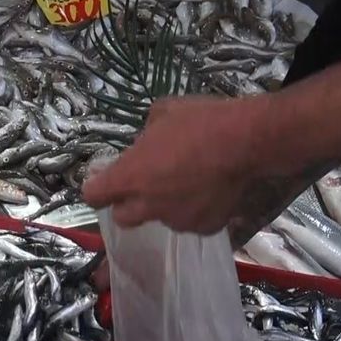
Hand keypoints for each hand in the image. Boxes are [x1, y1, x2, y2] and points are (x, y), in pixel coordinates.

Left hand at [83, 95, 273, 232]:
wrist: (246, 141)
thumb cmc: (200, 121)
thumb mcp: (163, 112)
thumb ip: (147, 132)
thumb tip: (148, 137)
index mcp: (130, 176)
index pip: (94, 195)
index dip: (97, 188)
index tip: (104, 180)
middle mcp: (148, 205)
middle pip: (122, 218)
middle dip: (128, 203)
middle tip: (144, 185)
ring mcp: (177, 220)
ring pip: (161, 218)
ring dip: (166, 204)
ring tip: (188, 181)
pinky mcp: (204, 227)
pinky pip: (192, 221)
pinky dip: (196, 210)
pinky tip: (210, 190)